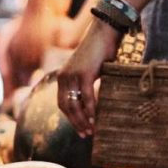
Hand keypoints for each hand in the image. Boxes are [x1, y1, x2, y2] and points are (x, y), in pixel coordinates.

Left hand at [57, 19, 120, 136]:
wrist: (105, 32)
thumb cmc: (101, 51)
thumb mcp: (89, 69)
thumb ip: (86, 84)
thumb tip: (91, 101)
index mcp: (63, 76)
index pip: (62, 103)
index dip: (70, 117)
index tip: (79, 128)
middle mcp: (64, 77)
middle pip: (66, 107)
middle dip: (75, 122)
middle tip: (85, 135)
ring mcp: (72, 75)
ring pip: (74, 105)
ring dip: (82, 120)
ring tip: (91, 131)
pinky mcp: (84, 74)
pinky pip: (86, 98)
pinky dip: (90, 110)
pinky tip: (95, 119)